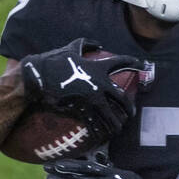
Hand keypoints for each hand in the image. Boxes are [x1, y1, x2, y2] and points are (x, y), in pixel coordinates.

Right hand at [20, 38, 139, 133]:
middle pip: (122, 98)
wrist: (37, 77)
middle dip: (129, 107)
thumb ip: (86, 44)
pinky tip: (104, 135)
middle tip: (131, 113)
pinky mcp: (81, 110)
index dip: (133, 62)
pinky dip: (101, 130)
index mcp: (97, 67)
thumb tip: (98, 44)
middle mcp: (98, 84)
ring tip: (119, 128)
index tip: (141, 64)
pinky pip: (96, 124)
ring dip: (117, 123)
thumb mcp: (71, 48)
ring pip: (111, 115)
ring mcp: (91, 99)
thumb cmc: (53, 61)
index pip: (120, 63)